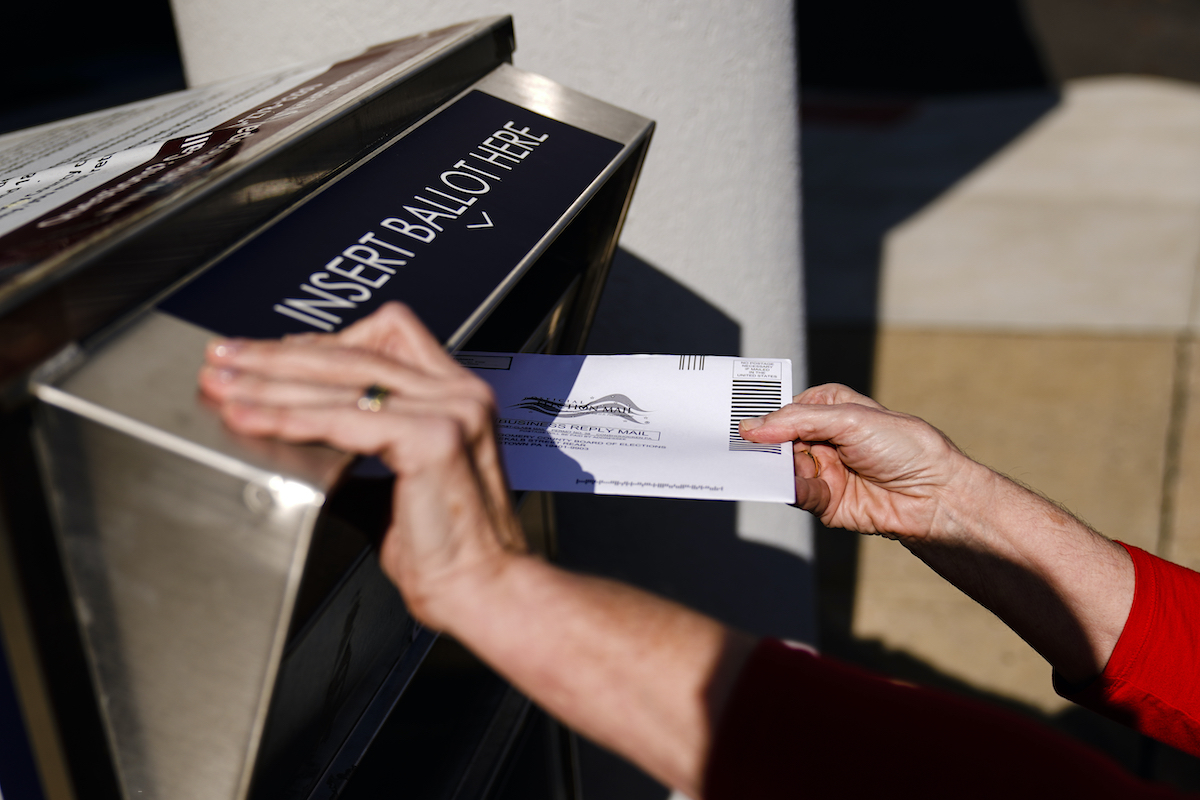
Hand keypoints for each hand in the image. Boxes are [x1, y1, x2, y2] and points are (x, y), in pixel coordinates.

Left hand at [198, 302, 525, 629]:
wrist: (484, 590)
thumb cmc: (449, 552)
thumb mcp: (393, 487)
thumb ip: (353, 455)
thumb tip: (301, 444)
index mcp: (456, 395)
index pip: (385, 334)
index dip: (322, 340)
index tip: (268, 353)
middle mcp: (458, 393)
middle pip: (354, 349)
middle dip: (278, 354)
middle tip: (226, 360)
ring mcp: (450, 410)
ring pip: (343, 379)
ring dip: (272, 383)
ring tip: (223, 390)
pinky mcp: (434, 438)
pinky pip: (344, 419)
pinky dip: (291, 418)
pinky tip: (253, 422)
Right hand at [738, 383, 986, 542]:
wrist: (935, 496)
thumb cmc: (905, 447)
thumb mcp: (850, 419)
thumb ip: (799, 420)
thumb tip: (754, 427)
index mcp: (831, 410)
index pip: (788, 409)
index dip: (767, 414)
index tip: (743, 418)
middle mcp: (824, 439)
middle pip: (779, 440)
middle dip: (766, 444)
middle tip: (745, 445)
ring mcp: (823, 470)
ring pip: (783, 468)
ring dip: (778, 467)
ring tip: (775, 464)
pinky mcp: (824, 501)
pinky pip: (796, 493)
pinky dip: (792, 489)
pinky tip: (796, 483)